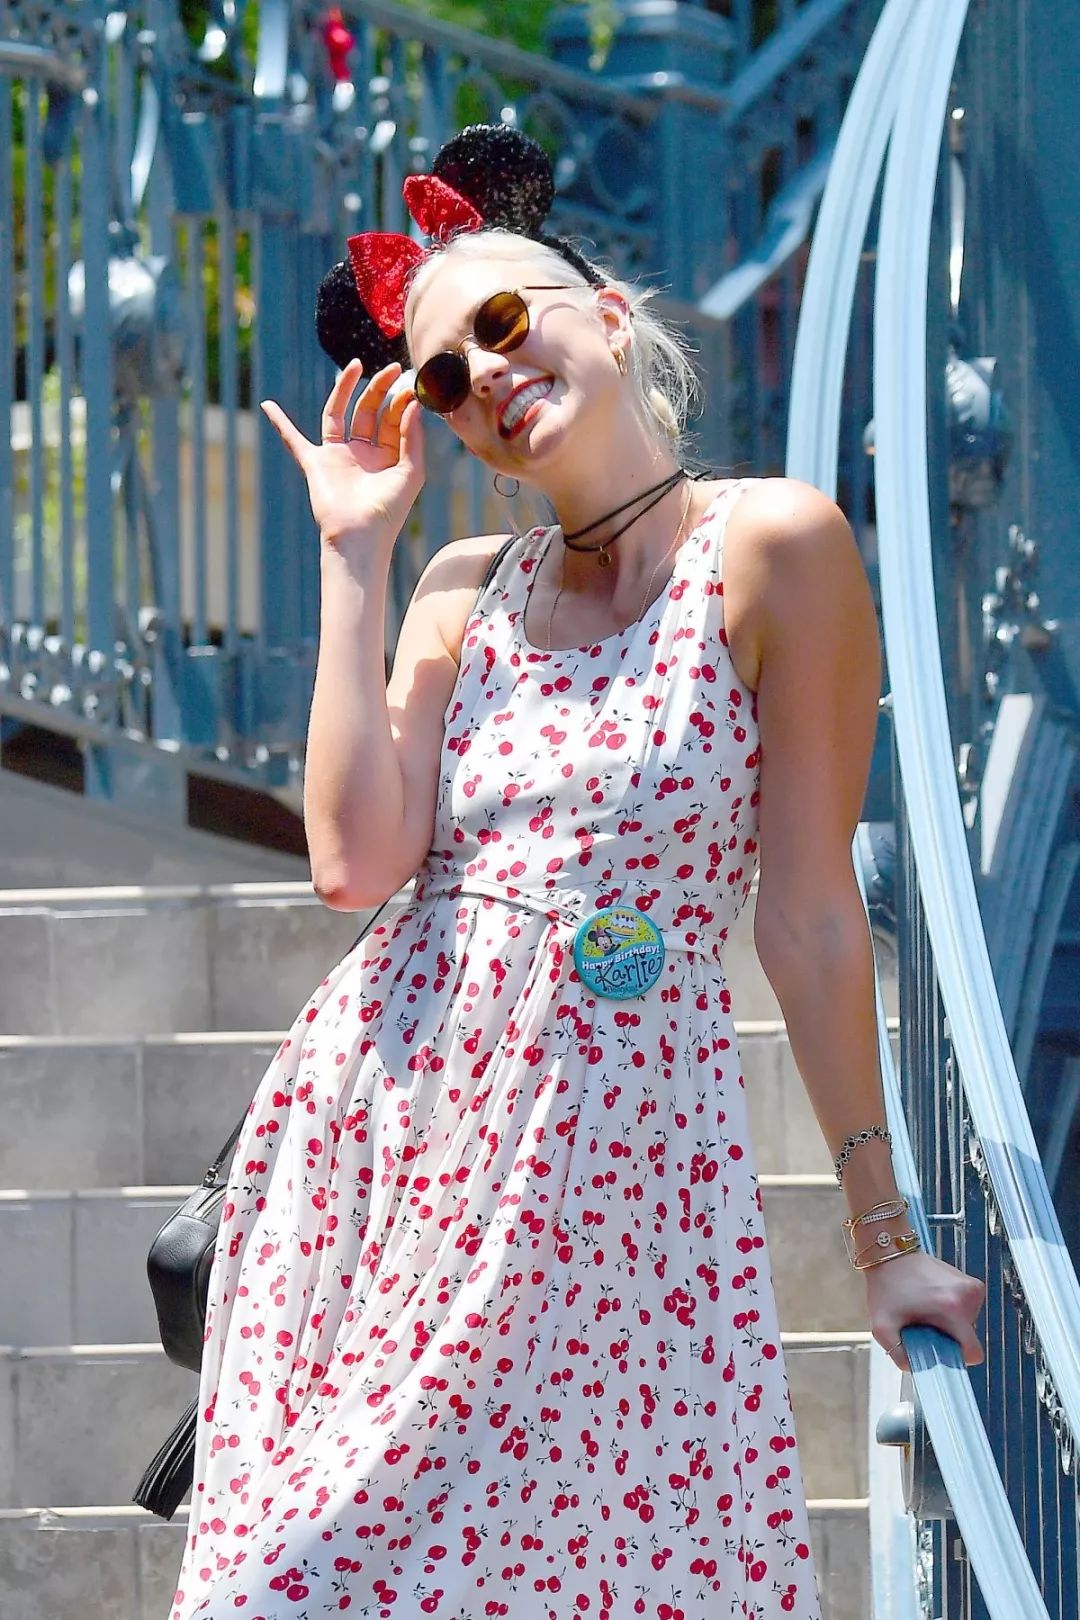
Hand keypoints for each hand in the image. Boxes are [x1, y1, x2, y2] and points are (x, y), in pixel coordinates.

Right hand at [260, 359, 424, 547]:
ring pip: (338, 414)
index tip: (410, 386)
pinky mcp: (315, 463)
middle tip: (391, 369)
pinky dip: (280, 424)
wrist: (361, 536)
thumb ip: (411, 436)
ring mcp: (337, 456)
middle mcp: (361, 454)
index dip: (401, 402)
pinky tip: (268, 406)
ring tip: (356, 365)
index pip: (392, 420)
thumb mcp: (411, 471)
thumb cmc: (390, 510)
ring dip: (344, 389)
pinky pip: (293, 440)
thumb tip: (412, 403)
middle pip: (368, 412)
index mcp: (386, 457)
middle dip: (379, 389)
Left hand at [864, 1248, 986, 1372]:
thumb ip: (898, 1354)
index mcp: (953, 1307)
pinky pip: (966, 1311)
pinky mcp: (972, 1282)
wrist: (890, 1252)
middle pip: (967, 1338)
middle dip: (946, 1336)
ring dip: (948, 1323)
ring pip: (967, 1324)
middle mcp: (969, 1295)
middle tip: (922, 1322)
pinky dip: (951, 1311)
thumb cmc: (887, 1287)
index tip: (936, 1348)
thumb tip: (915, 1369)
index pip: (972, 1352)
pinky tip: (931, 1300)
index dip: (955, 1357)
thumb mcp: (883, 1326)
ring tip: (925, 1308)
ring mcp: (973, 1286)